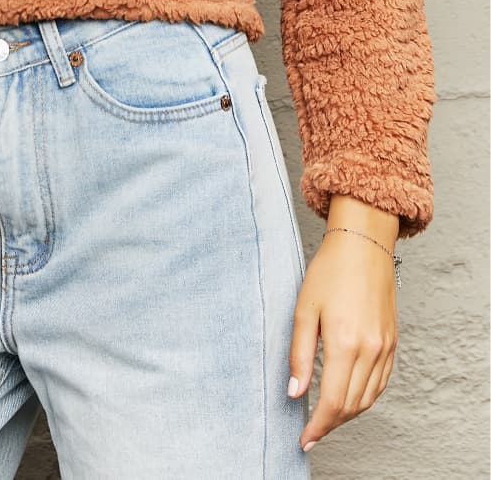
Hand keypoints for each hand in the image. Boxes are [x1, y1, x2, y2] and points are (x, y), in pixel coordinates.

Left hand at [288, 224, 397, 452]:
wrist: (363, 245)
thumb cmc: (329, 272)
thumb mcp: (303, 309)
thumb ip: (298, 354)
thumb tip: (294, 393)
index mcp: (344, 343)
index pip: (333, 402)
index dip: (318, 426)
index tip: (304, 439)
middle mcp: (369, 350)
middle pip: (351, 406)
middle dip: (330, 424)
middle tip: (310, 432)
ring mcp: (384, 348)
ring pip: (368, 399)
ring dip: (347, 414)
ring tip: (325, 418)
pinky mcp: (391, 342)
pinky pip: (380, 383)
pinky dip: (364, 398)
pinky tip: (349, 397)